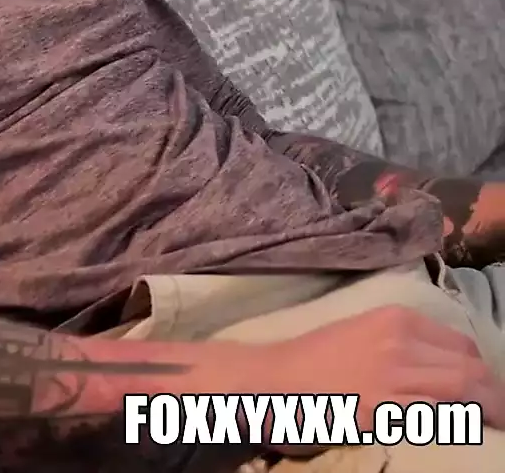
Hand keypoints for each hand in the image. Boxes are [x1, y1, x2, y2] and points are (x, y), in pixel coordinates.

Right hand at [226, 306, 504, 453]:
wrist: (268, 380)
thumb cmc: (309, 362)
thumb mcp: (358, 334)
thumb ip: (399, 343)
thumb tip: (440, 369)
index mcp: (394, 319)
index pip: (462, 346)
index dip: (477, 373)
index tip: (478, 393)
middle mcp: (400, 340)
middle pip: (471, 368)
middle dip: (490, 396)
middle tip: (491, 417)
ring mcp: (394, 373)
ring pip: (466, 390)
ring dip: (484, 413)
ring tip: (486, 428)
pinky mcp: (387, 406)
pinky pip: (442, 414)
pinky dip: (457, 424)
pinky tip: (455, 432)